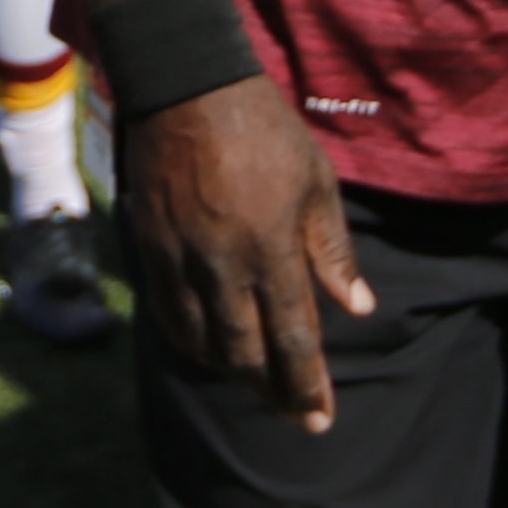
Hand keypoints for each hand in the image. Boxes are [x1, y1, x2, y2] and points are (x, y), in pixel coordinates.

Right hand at [119, 78, 376, 429]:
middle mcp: (222, 264)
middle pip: (245, 352)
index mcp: (271, 247)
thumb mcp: (316, 182)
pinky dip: (191, 343)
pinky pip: (168, 315)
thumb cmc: (264, 131)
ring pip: (202, 342)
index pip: (293, 336)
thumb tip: (357, 309)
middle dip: (271, 392)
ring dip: (231, 373)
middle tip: (292, 414)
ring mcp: (180, 259)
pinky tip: (209, 349)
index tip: (320, 419)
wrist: (187, 88)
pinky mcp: (150, 249)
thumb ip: (333, 250)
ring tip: (257, 385)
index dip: (307, 384)